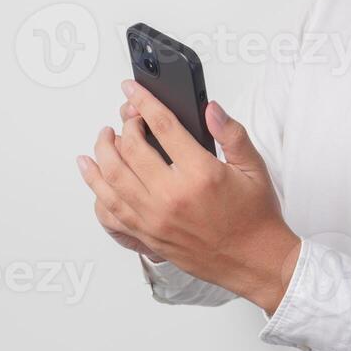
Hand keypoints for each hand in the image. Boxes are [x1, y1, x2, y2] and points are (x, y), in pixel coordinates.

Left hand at [76, 81, 301, 313]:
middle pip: (129, 150)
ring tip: (103, 139)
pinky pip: (110, 213)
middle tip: (126, 117)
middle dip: (123, 126)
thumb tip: (210, 109)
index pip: (163, 126)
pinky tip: (95, 179)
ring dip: (101, 154)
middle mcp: (172, 197)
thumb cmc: (254, 218)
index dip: (143, 102)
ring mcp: (155, 219)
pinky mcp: (147, 237)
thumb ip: (231, 134)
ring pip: (111, 179)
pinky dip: (97, 193)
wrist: (253, 261)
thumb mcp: (253, 168)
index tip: (132, 89)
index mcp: (200, 175)